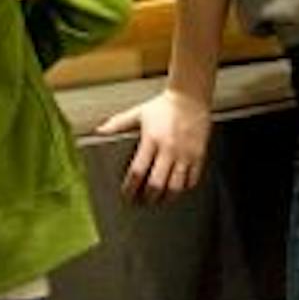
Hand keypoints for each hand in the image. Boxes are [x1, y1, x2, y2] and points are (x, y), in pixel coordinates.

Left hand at [97, 89, 210, 204]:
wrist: (190, 97)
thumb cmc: (163, 106)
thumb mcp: (138, 113)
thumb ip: (118, 123)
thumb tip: (99, 131)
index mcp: (151, 140)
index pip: (138, 170)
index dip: (130, 187)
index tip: (127, 195)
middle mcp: (168, 149)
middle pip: (156, 183)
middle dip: (148, 197)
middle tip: (143, 202)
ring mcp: (185, 154)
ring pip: (176, 186)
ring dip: (166, 197)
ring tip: (160, 200)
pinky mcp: (198, 155)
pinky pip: (192, 179)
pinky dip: (184, 188)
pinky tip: (178, 189)